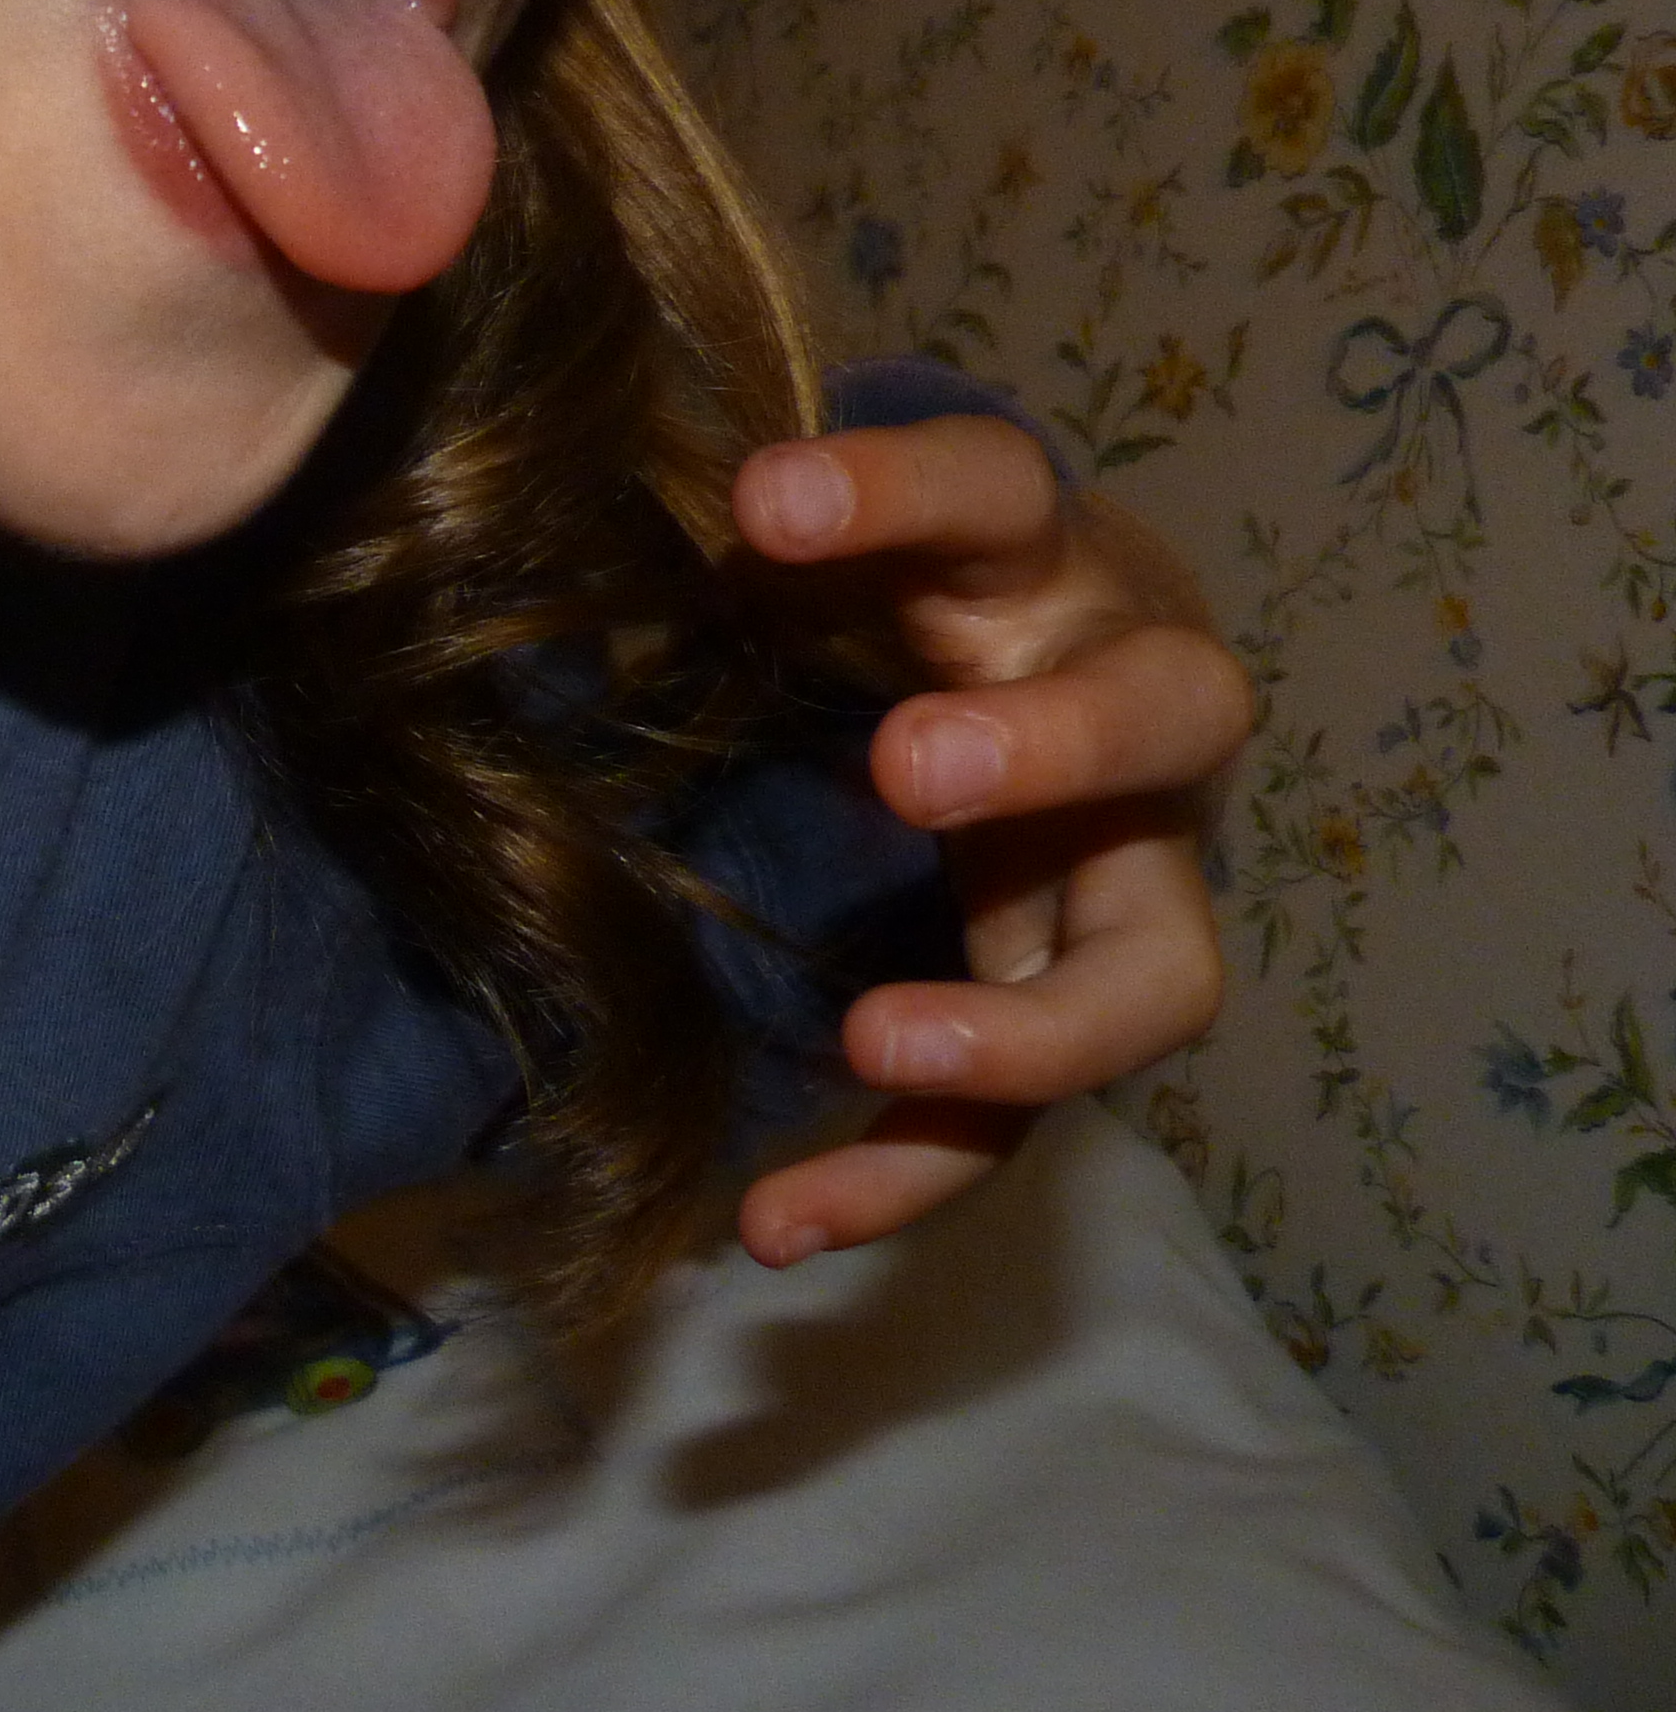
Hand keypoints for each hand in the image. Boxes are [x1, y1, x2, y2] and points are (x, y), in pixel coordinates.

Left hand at [719, 412, 1245, 1267]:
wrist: (1002, 655)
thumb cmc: (886, 575)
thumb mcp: (821, 528)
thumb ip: (733, 525)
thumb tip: (541, 485)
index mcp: (1038, 562)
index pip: (996, 487)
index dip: (897, 486)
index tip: (762, 500)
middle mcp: (1127, 704)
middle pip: (1170, 714)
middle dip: (1057, 745)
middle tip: (912, 767)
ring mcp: (1130, 873)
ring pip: (1158, 967)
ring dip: (1025, 1024)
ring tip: (877, 1043)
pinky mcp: (1072, 1009)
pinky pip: (1024, 1121)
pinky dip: (908, 1172)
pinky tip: (775, 1226)